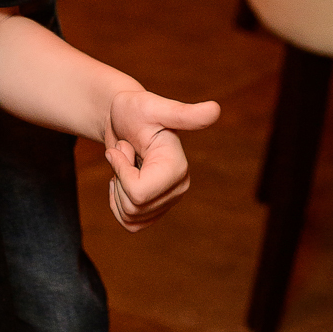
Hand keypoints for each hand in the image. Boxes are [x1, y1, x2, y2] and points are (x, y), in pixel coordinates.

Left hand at [103, 90, 219, 230]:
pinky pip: (129, 223)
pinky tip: (122, 180)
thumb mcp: (152, 107)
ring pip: (130, 216)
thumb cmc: (134, 109)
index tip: (123, 146)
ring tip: (126, 162)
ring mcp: (167, 201)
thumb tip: (215, 109)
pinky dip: (117, 204)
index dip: (122, 171)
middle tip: (125, 150)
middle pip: (133, 206)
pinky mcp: (155, 210)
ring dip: (118, 188)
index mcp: (178, 167)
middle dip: (119, 177)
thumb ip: (182, 114)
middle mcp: (178, 187)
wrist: (121, 119)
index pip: (139, 192)